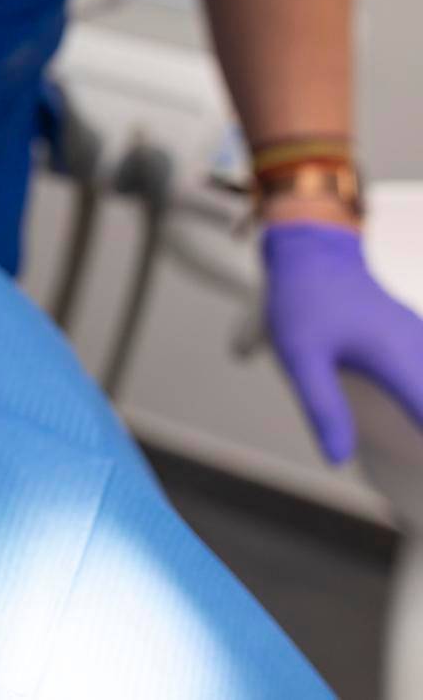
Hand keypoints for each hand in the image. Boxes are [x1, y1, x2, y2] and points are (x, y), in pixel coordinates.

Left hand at [263, 221, 422, 462]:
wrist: (315, 248)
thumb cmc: (305, 298)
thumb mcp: (301, 356)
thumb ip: (324, 407)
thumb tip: (337, 458)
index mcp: (399, 360)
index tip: (421, 464)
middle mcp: (422, 350)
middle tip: (415, 459)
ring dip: (422, 406)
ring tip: (415, 436)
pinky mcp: (417, 334)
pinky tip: (415, 405)